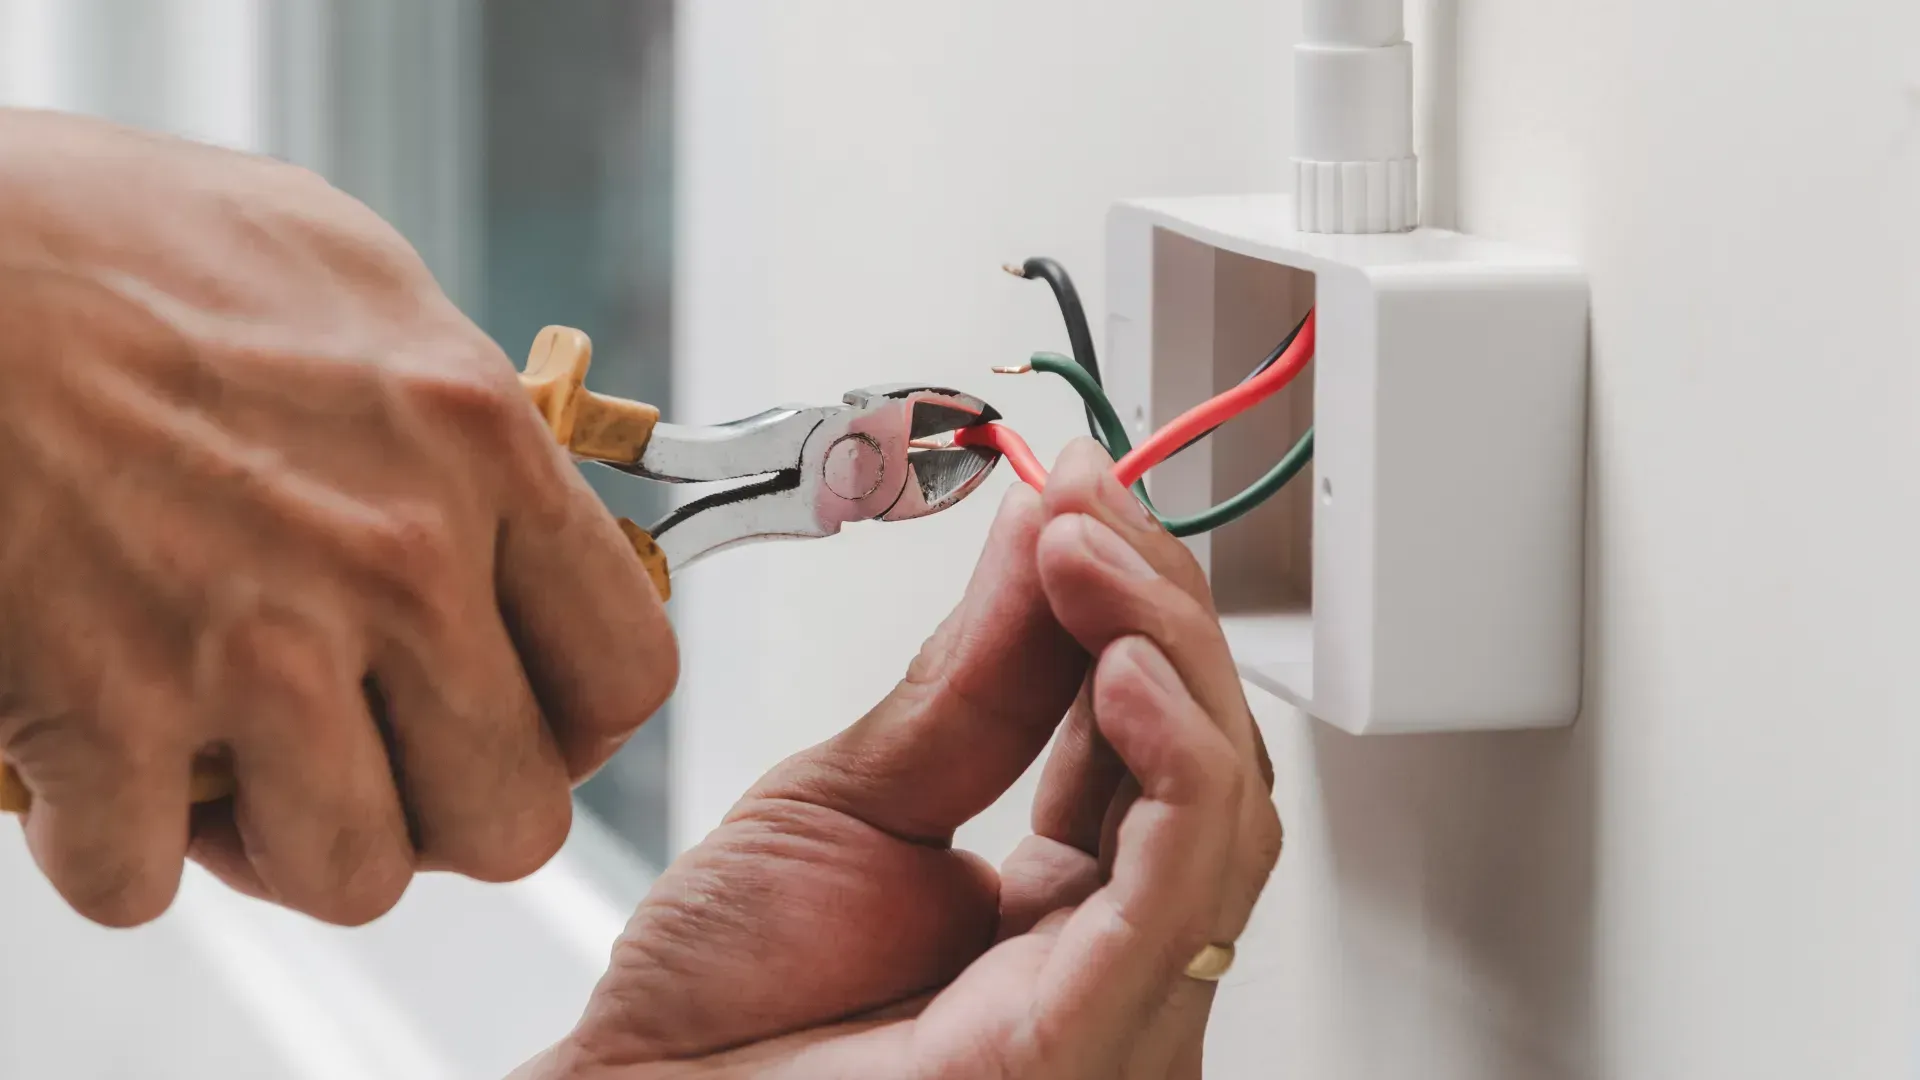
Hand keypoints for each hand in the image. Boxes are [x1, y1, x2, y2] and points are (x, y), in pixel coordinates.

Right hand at [0, 110, 675, 926]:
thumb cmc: (109, 243)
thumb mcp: (353, 283)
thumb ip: (457, 415)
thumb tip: (515, 499)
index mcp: (478, 445)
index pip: (626, 675)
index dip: (573, 726)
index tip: (517, 716)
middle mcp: (398, 557)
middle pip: (512, 818)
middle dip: (439, 812)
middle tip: (370, 758)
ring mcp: (257, 647)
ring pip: (354, 879)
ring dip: (289, 844)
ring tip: (233, 764)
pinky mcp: (101, 713)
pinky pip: (142, 881)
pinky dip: (110, 843)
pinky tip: (92, 754)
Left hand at [522, 441, 1281, 1078]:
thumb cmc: (723, 1001)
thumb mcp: (858, 791)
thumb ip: (974, 677)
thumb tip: (1050, 533)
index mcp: (1061, 907)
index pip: (1156, 737)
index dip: (1135, 607)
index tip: (1080, 500)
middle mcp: (1110, 957)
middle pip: (1209, 764)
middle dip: (1161, 614)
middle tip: (1085, 514)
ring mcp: (1115, 1006)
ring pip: (1222, 814)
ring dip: (1171, 657)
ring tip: (1089, 561)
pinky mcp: (1088, 1041)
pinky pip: (1175, 894)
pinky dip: (1174, 766)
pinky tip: (1125, 671)